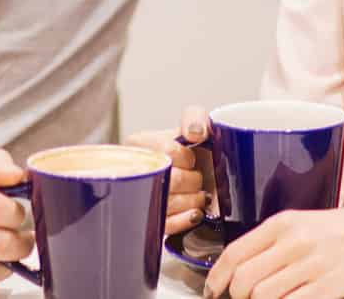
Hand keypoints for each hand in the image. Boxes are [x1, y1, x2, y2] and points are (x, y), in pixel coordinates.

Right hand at [126, 104, 212, 234]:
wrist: (205, 176)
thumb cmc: (195, 150)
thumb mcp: (195, 125)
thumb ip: (195, 118)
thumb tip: (195, 132)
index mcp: (142, 144)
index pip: (166, 150)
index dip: (186, 157)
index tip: (192, 158)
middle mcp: (138, 171)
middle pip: (171, 179)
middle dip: (193, 180)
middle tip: (197, 178)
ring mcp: (143, 198)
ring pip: (169, 203)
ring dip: (193, 200)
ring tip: (198, 194)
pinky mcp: (153, 221)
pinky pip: (167, 225)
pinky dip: (186, 219)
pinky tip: (194, 212)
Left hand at [204, 206, 343, 298]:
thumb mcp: (306, 222)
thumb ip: (274, 240)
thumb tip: (243, 265)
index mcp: (284, 222)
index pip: (234, 252)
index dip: (217, 277)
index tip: (213, 289)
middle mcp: (293, 242)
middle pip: (244, 279)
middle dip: (236, 295)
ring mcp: (311, 266)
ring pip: (262, 295)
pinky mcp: (328, 287)